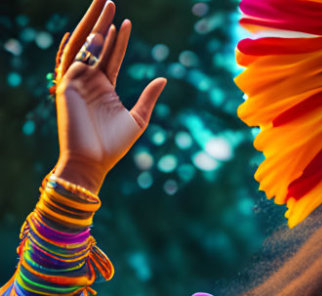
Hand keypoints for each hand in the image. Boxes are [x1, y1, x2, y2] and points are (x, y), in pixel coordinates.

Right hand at [53, 0, 165, 191]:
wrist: (94, 162)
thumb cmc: (114, 146)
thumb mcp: (138, 120)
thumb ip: (148, 98)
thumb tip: (163, 79)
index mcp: (106, 87)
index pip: (112, 56)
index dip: (119, 40)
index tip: (127, 23)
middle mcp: (89, 81)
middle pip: (94, 45)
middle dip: (101, 22)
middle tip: (109, 1)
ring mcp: (76, 82)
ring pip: (82, 47)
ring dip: (90, 26)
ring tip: (101, 7)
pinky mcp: (66, 87)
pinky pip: (69, 62)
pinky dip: (77, 47)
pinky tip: (88, 33)